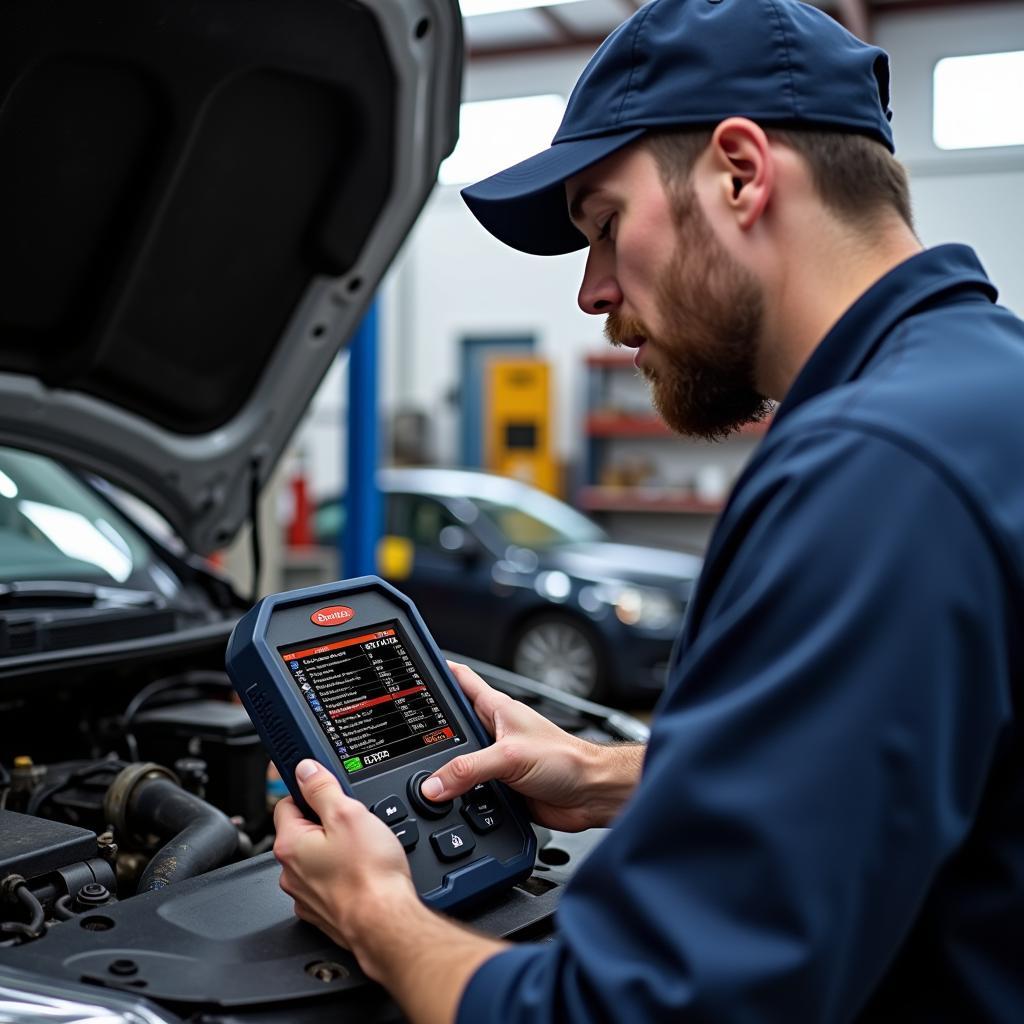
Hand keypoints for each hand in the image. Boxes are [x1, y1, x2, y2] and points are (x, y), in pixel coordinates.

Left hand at [273, 760, 418, 952]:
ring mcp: (305, 896)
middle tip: (354, 823)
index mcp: (290, 844)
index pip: (287, 803)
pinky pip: (327, 883)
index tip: (328, 792)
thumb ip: (322, 788)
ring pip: (316, 859)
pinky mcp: (322, 913)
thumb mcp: (348, 814)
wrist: (386, 923)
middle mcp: (290, 873)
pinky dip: (341, 876)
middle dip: (326, 823)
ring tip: (362, 851)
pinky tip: (362, 873)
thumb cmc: (369, 875)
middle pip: (303, 832)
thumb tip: (305, 770)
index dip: (310, 793)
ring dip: (334, 851)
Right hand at [421, 662, 642, 831]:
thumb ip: (469, 769)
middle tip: (401, 736)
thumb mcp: (510, 757)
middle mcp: (494, 731)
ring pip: (457, 762)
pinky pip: (469, 791)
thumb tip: (433, 784)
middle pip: (450, 726)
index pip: (460, 679)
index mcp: (497, 709)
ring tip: (422, 777)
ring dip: (445, 772)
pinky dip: (458, 798)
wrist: (591, 794)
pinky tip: (449, 804)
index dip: (437, 669)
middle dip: (428, 731)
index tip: (411, 665)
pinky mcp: (500, 788)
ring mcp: (496, 760)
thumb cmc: (567, 760)